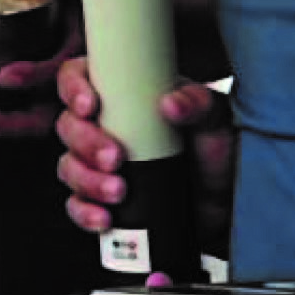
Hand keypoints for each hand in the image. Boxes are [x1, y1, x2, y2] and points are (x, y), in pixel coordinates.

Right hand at [50, 54, 233, 251]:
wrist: (225, 205)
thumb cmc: (216, 153)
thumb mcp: (215, 120)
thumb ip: (199, 103)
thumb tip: (173, 103)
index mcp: (125, 95)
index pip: (81, 77)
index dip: (74, 88)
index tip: (90, 105)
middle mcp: (107, 126)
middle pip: (69, 126)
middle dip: (86, 143)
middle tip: (116, 157)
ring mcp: (100, 164)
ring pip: (69, 167)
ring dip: (87, 180)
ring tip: (120, 191)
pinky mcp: (102, 199)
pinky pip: (77, 205)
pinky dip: (85, 212)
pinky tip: (106, 217)